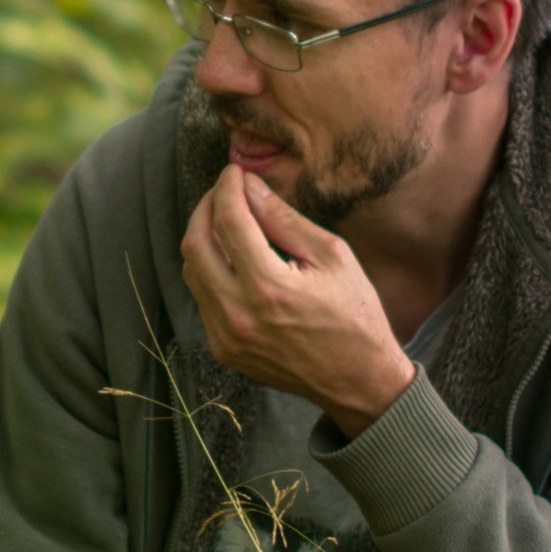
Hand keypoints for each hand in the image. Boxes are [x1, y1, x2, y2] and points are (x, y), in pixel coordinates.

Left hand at [179, 162, 416, 432]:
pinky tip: (233, 257)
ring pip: (192, 270)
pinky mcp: (223, 349)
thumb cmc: (354, 313)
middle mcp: (238, 313)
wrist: (358, 380)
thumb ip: (284, 219)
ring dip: (203, 237)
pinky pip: (202, 297)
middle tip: (225, 190)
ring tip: (227, 219)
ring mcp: (226, 335)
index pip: (229, 220)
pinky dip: (210, 269)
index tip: (234, 171)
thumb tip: (250, 186)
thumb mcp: (331, 256)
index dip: (227, 187)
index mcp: (269, 287)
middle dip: (206, 206)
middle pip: (196, 243)